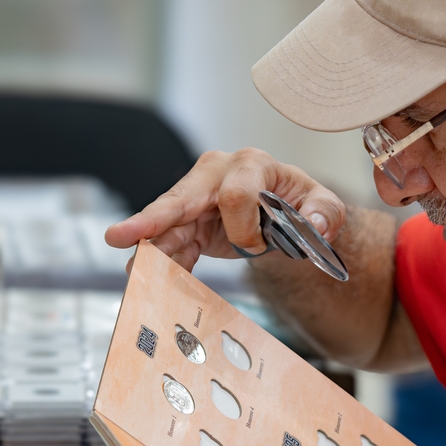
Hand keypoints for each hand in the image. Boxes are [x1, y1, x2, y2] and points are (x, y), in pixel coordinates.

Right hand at [104, 148, 345, 271]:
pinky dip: (162, 264)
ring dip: (150, 251)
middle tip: (120, 237)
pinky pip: (171, 244)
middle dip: (152, 220)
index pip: (235, 196)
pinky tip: (145, 280)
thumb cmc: (298, 201)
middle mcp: (215, 175)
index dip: (244, 228)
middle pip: (180, 200)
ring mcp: (197, 199)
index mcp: (250, 165)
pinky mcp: (188, 223)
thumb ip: (325, 212)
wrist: (283, 210)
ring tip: (130, 272)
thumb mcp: (320, 203)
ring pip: (167, 226)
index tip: (257, 247)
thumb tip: (316, 225)